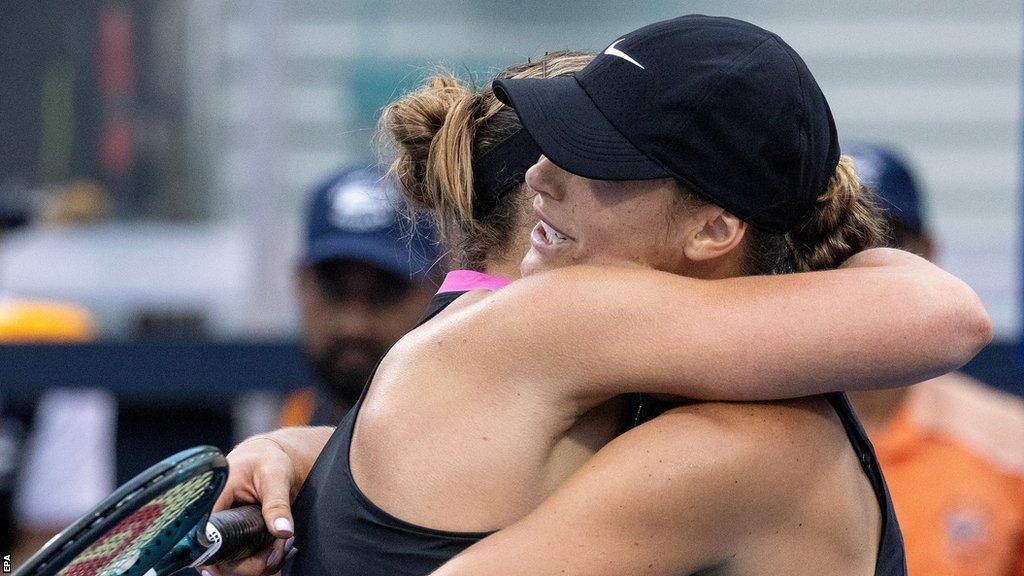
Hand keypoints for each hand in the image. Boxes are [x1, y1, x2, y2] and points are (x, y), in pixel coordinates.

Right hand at [203, 436, 299, 575]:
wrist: (273, 458)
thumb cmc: (267, 459)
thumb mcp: (275, 475)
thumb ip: (277, 503)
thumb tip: (283, 530)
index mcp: (213, 499)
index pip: (203, 536)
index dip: (214, 557)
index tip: (235, 564)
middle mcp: (214, 519)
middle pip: (218, 559)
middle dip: (248, 564)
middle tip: (274, 553)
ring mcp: (226, 531)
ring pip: (233, 565)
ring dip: (260, 564)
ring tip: (281, 547)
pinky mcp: (239, 538)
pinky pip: (245, 561)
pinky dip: (264, 562)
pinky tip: (279, 549)